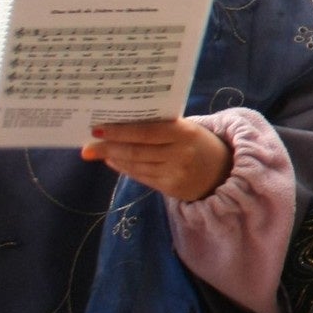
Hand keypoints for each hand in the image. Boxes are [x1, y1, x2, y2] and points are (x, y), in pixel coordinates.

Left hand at [83, 117, 231, 201]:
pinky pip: (141, 176)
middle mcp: (180, 153)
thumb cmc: (200, 143)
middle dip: (108, 148)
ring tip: (96, 152)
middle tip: (87, 146)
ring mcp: (175, 173)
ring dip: (113, 158)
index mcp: (185, 132)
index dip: (120, 131)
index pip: (147, 131)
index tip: (98, 129)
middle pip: (137, 150)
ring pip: (136, 165)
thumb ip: (161, 126)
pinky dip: (124, 168)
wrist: (225, 172)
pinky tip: (114, 161)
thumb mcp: (187, 129)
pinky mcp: (171, 188)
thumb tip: (122, 124)